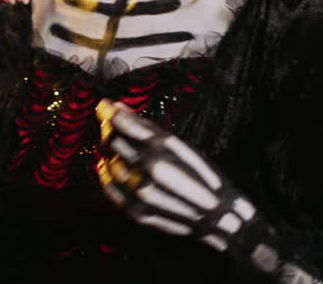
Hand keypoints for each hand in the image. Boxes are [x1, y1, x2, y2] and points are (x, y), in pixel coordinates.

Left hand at [96, 99, 282, 274]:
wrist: (218, 216)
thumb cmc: (203, 176)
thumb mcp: (181, 146)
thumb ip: (149, 129)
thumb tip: (118, 108)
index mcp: (162, 149)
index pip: (123, 125)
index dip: (109, 113)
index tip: (104, 106)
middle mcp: (148, 169)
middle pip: (113, 142)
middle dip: (109, 130)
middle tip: (110, 125)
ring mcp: (140, 192)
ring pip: (109, 164)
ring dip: (108, 152)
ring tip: (114, 146)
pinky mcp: (136, 211)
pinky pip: (110, 189)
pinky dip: (106, 175)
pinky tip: (110, 167)